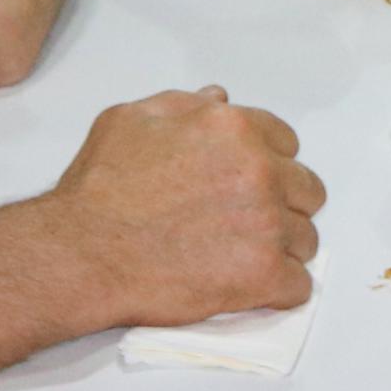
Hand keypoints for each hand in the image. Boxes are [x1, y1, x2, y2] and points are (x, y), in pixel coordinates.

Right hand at [44, 88, 325, 323]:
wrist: (83, 251)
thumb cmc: (99, 187)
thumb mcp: (132, 120)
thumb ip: (184, 105)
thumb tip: (219, 99)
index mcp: (235, 128)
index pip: (286, 143)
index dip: (268, 163)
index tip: (248, 183)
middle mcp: (260, 171)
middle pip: (307, 190)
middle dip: (283, 205)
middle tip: (248, 223)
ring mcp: (266, 225)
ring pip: (306, 239)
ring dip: (282, 249)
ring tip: (245, 259)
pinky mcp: (263, 276)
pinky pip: (298, 286)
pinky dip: (278, 291)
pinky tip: (251, 289)